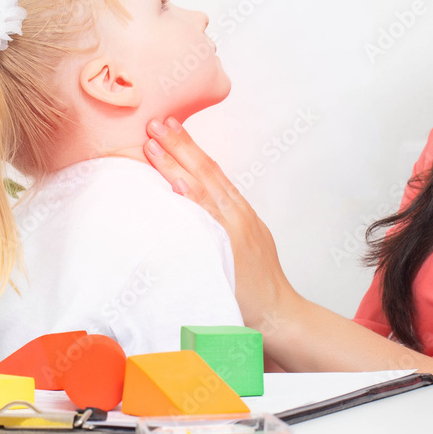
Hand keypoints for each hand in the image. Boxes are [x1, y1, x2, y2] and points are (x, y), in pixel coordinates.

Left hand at [144, 118, 294, 329]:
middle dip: (179, 145)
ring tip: (154, 144)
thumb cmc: (256, 283)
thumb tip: (189, 211)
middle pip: (205, 170)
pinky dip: (192, 197)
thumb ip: (218, 224)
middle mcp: (236, 212)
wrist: (278, 311)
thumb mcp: (240, 243)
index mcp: (237, 209)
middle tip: (155, 122)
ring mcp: (233, 228)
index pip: (210, 170)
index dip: (189, 147)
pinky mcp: (230, 246)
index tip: (169, 126)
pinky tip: (176, 183)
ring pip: (203, 187)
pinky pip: (207, 217)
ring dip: (176, 163)